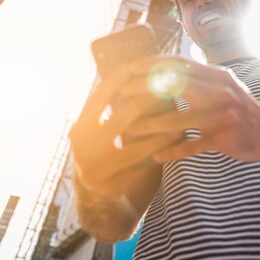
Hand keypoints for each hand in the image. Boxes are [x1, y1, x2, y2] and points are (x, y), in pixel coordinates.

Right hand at [69, 59, 183, 195]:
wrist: (93, 195)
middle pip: (120, 116)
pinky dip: (158, 145)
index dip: (119, 80)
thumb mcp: (97, 129)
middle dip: (146, 100)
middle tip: (169, 88)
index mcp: (80, 125)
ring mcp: (94, 163)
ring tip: (179, 112)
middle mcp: (83, 143)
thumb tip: (136, 72)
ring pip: (132, 140)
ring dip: (158, 123)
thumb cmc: (104, 151)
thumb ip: (109, 107)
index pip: (100, 96)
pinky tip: (175, 137)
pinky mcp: (109, 180)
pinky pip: (140, 159)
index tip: (140, 65)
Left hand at [120, 56, 259, 163]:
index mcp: (216, 75)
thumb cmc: (240, 108)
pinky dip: (173, 152)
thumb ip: (198, 75)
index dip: (149, 64)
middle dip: (143, 89)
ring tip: (128, 131)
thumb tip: (166, 65)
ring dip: (149, 126)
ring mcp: (222, 116)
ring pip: (178, 119)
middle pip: (174, 85)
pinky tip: (156, 157)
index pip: (177, 63)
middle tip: (119, 96)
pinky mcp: (224, 139)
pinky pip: (193, 146)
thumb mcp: (223, 84)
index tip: (126, 69)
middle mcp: (220, 91)